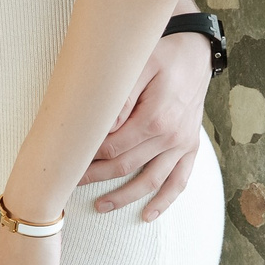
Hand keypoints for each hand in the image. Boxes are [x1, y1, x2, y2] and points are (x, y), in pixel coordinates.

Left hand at [83, 26, 211, 219]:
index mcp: (155, 118)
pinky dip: (165, 200)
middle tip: (72, 182)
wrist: (195, 50)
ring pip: (151, 181)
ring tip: (101, 206)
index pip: (113, 147)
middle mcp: (171, 137)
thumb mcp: (138, 66)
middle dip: (96, 176)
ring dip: (125, 196)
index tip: (69, 160)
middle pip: (126, 166)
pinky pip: (179, 180)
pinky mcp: (190, 146)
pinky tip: (148, 214)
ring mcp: (182, 144)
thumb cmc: (162, 53)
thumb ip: (119, 99)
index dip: (89, 157)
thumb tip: (101, 127)